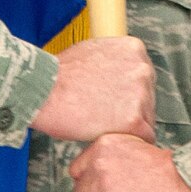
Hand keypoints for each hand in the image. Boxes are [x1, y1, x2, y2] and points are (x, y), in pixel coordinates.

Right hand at [30, 37, 154, 142]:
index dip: (126, 93)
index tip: (111, 100)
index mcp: (134, 49)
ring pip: (146, 120)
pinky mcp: (134, 120)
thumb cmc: (58, 75)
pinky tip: (107, 136)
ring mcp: (141, 94)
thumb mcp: (93, 51)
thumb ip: (114, 61)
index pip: (143, 78)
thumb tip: (119, 72)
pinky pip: (143, 139)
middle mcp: (143, 68)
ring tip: (100, 124)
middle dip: (129, 109)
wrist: (42, 91)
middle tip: (102, 114)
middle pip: (148, 99)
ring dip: (126, 126)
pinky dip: (127, 142)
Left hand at [69, 133, 190, 191]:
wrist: (190, 182)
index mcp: (105, 145)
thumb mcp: (138, 147)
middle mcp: (99, 165)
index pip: (78, 169)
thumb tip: (109, 177)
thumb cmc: (173, 168)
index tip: (96, 191)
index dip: (87, 183)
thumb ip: (117, 158)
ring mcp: (103, 190)